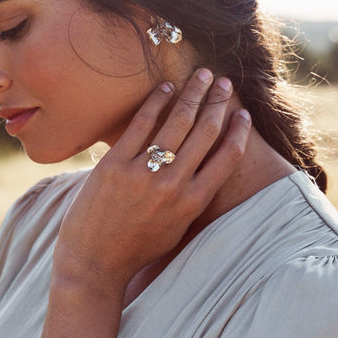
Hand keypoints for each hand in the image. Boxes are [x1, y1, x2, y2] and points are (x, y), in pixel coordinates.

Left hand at [53, 68, 251, 288]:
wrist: (93, 263)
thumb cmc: (137, 248)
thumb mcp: (176, 228)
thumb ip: (192, 198)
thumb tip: (204, 167)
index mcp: (194, 202)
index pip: (227, 156)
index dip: (239, 129)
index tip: (243, 112)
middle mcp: (174, 185)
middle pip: (205, 131)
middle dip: (219, 101)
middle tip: (225, 81)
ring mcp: (144, 173)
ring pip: (177, 122)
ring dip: (193, 93)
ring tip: (202, 75)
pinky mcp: (115, 165)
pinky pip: (140, 124)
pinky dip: (155, 102)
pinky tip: (165, 87)